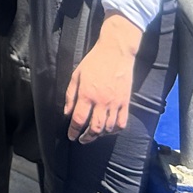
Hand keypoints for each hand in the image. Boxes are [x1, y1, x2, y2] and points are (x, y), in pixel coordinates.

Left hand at [64, 14, 141, 141]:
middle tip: (81, 139)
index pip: (79, 119)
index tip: (71, 136)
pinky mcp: (125, 102)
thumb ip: (70, 95)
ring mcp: (115, 103)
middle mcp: (101, 102)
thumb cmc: (93, 62)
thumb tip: (67, 112)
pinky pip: (122, 122)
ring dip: (100, 135)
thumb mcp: (76, 75)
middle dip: (86, 137)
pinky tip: (109, 130)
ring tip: (93, 134)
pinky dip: (115, 130)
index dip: (73, 131)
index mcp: (87, 94)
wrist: (115, 52)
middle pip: (94, 128)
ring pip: (108, 128)